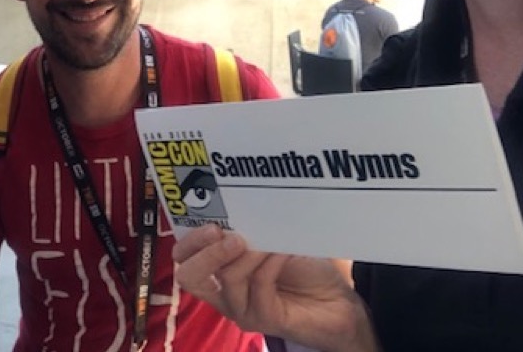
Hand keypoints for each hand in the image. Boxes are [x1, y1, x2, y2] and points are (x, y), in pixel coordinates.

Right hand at [172, 226, 379, 351]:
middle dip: (205, 251)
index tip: (211, 221)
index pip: (184, 258)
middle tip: (226, 234)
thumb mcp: (270, 239)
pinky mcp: (263, 319)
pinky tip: (284, 250)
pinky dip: (270, 263)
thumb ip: (250, 228)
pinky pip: (258, 287)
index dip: (189, 239)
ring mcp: (240, 308)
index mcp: (217, 270)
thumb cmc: (302, 267)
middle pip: (189, 276)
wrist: (338, 300)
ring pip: (228, 280)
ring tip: (266, 240)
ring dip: (248, 254)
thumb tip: (239, 203)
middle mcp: (222, 291)